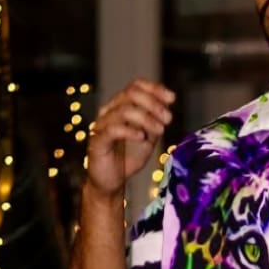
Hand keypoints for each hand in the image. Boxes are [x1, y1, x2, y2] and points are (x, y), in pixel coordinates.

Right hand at [83, 79, 174, 196]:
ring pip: (124, 110)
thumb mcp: (148, 138)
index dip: (154, 88)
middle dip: (154, 104)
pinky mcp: (97, 141)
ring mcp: (102, 125)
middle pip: (130, 94)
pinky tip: (142, 137)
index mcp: (120, 106)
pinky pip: (113, 129)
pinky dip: (130, 130)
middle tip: (167, 118)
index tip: (171, 98)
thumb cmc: (127, 158)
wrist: (112, 182)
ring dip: (146, 118)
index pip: (135, 86)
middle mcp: (109, 111)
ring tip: (160, 130)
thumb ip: (155, 122)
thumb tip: (167, 106)